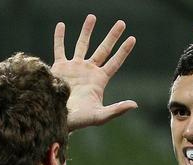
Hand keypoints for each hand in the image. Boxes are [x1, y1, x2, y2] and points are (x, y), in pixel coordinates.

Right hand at [52, 14, 136, 130]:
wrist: (57, 118)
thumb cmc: (79, 120)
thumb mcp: (100, 116)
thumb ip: (117, 110)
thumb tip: (135, 105)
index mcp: (99, 80)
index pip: (115, 62)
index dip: (124, 50)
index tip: (132, 38)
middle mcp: (88, 71)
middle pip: (103, 49)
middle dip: (112, 36)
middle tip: (121, 22)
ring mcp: (74, 67)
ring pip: (82, 44)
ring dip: (87, 31)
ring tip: (92, 16)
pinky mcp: (59, 67)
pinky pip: (59, 49)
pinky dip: (59, 37)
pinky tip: (61, 25)